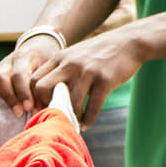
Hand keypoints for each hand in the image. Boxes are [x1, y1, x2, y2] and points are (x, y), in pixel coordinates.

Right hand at [0, 32, 61, 115]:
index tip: (32, 108)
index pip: (21, 75)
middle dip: (10, 96)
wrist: (41, 47)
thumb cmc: (49, 64)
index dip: (24, 93)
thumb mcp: (53, 70)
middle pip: (2, 76)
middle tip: (21, 111)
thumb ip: (50, 85)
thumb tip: (51, 107)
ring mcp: (0, 65)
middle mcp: (11, 60)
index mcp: (27, 58)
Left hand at [29, 25, 143, 126]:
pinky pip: (92, 107)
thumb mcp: (78, 54)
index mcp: (61, 58)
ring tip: (73, 123)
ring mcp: (87, 72)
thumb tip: (52, 93)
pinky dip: (88, 119)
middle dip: (45, 105)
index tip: (42, 108)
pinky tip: (86, 124)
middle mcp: (70, 64)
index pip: (35, 79)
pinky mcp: (104, 80)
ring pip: (70, 102)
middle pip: (43, 88)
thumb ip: (63, 69)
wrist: (130, 42)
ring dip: (71, 117)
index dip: (35, 97)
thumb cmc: (103, 51)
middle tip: (54, 115)